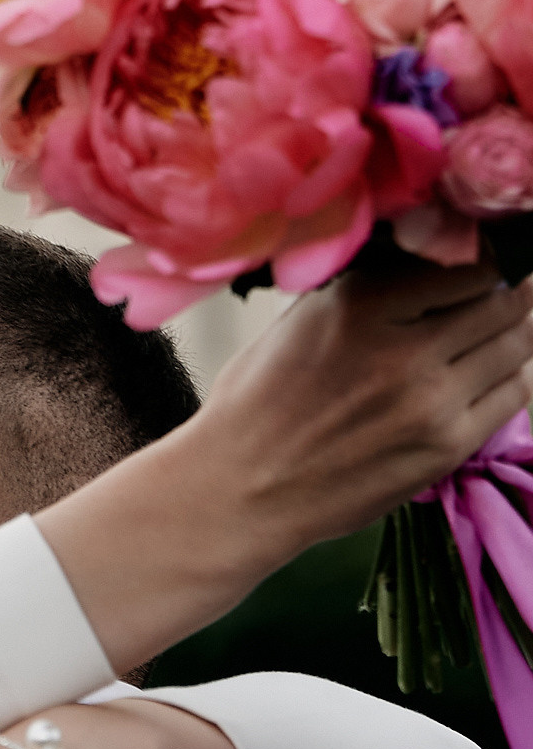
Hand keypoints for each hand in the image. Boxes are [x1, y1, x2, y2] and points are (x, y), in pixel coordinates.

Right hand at [205, 247, 532, 550]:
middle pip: (500, 303)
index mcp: (360, 305)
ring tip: (511, 326)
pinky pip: (511, 396)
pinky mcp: (446, 446)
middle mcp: (403, 349)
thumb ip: (365, 287)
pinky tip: (497, 371)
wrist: (242, 488)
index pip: (465, 264)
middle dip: (512, 292)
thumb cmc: (257, 403)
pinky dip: (512, 376)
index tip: (484, 262)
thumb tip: (424, 259)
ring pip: (515, 347)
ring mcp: (431, 402)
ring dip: (520, 331)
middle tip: (512, 289)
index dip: (485, 259)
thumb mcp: (300, 319)